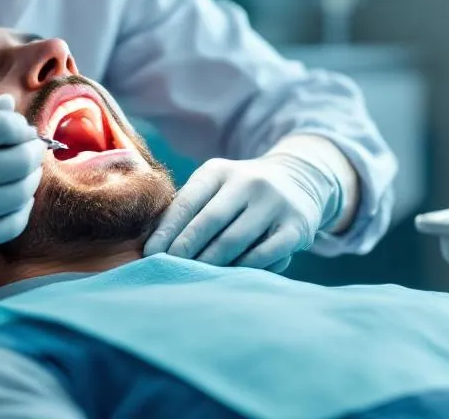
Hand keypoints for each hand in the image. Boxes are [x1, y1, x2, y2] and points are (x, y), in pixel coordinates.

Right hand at [0, 95, 44, 279]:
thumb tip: (13, 108)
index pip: (5, 127)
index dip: (20, 126)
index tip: (19, 130)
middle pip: (19, 161)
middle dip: (32, 152)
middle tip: (30, 150)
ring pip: (21, 193)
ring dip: (29, 179)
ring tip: (23, 173)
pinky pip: (12, 224)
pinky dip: (20, 209)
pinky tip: (11, 199)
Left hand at [143, 153, 342, 272]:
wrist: (297, 181)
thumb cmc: (238, 195)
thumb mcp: (214, 188)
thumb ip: (187, 210)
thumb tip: (151, 247)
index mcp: (219, 170)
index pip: (188, 202)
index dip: (167, 230)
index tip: (151, 254)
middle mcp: (248, 181)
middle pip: (209, 221)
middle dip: (185, 249)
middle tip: (168, 270)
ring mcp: (274, 203)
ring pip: (235, 240)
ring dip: (210, 263)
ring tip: (193, 278)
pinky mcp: (296, 226)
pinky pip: (264, 254)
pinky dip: (242, 268)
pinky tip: (228, 278)